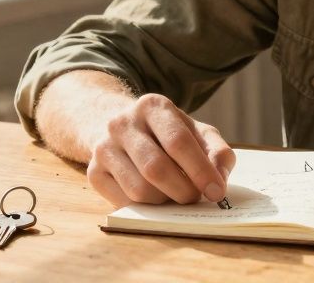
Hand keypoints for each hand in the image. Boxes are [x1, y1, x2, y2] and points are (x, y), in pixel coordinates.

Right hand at [85, 93, 235, 207]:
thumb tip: (219, 180)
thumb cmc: (166, 133)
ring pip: (139, 189)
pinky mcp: (94, 172)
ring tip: (175, 194)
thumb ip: (216, 151)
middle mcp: (123, 123)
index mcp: (152, 106)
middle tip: (196, 198)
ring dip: (165, 201)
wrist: (122, 129)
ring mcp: (104, 147)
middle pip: (156, 168)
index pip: (178, 142)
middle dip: (183, 190)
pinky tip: (155, 196)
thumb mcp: (195, 131)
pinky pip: (124, 201)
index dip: (200, 170)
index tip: (216, 191)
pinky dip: (147, 208)